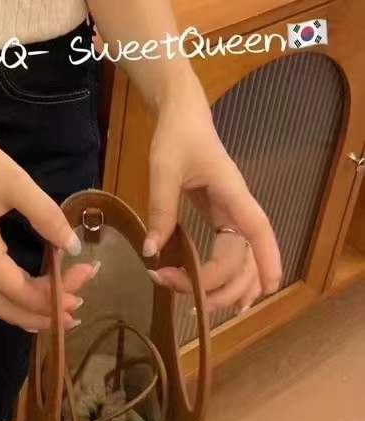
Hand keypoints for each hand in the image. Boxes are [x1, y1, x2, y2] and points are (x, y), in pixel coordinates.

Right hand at [0, 111, 99, 330]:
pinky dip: (16, 298)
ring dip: (28, 310)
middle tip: (78, 309)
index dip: (51, 295)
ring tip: (62, 308)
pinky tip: (37, 295)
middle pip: (4, 306)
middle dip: (41, 314)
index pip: (17, 289)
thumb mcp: (19, 183)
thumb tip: (74, 247)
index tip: (84, 280)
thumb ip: (47, 216)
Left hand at [143, 91, 282, 315]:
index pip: (258, 230)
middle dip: (220, 284)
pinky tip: (217, 294)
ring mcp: (232, 215)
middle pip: (246, 258)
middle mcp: (238, 209)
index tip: (268, 291)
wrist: (182, 116)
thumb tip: (152, 252)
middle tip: (177, 289)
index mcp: (232, 193)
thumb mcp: (164, 169)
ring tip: (197, 305)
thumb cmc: (177, 137)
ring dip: (226, 286)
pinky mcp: (220, 217)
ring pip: (243, 261)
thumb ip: (160, 210)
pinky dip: (227, 276)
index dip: (268, 260)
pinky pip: (231, 253)